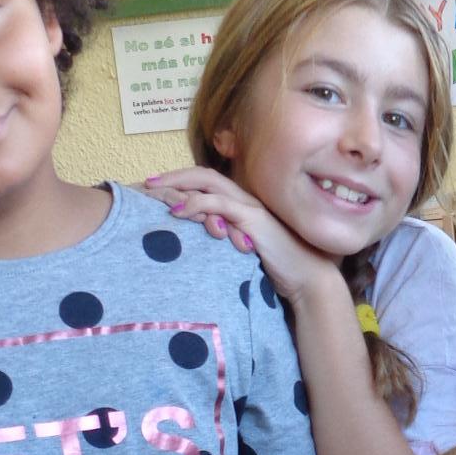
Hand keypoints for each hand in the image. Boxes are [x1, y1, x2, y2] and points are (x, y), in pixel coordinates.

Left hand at [143, 166, 341, 310]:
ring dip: (178, 184)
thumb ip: (227, 242)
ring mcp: (250, 207)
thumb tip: (204, 248)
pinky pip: (219, 204)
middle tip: (147, 184)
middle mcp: (245, 199)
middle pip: (203, 175)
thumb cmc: (279, 268)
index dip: (181, 182)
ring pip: (208, 183)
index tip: (157, 189)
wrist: (308, 279)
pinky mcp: (252, 219)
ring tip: (155, 192)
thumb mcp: (245, 252)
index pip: (208, 183)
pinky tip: (178, 211)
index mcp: (243, 205)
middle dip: (172, 177)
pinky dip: (196, 204)